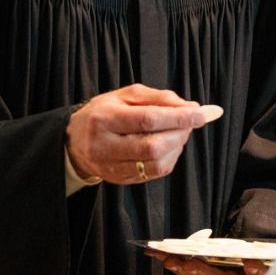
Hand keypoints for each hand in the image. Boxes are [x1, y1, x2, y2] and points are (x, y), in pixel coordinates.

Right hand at [66, 84, 209, 184]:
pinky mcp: (119, 179)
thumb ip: (159, 97)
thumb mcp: (126, 95)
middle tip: (190, 122)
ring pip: (155, 163)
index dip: (178, 118)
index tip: (200, 114)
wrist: (75, 140)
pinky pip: (153, 173)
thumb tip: (190, 107)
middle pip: (152, 146)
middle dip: (179, 133)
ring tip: (178, 133)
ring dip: (177, 147)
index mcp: (105, 118)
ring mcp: (110, 166)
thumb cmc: (105, 112)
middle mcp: (104, 145)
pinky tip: (169, 146)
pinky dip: (169, 159)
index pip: (148, 119)